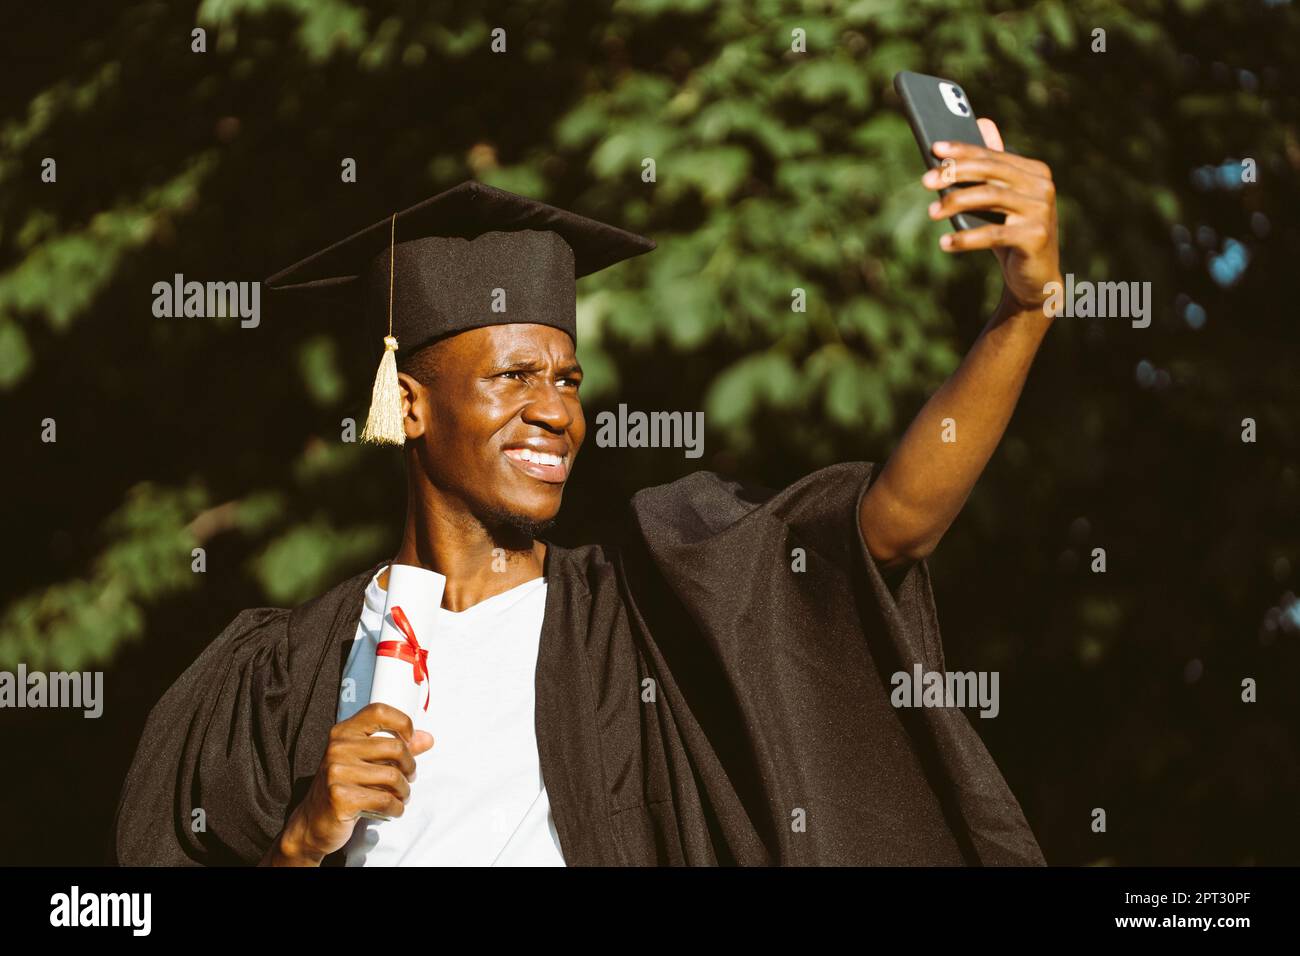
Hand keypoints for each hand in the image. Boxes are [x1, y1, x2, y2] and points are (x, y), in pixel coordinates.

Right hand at [262, 703, 433, 865]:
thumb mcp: (366, 762)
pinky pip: (384, 800)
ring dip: (404, 791)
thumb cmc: (344, 787)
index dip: (403, 722)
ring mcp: (337, 772)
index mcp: (343, 732)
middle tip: (409, 778)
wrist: (313, 823)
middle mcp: (338, 747)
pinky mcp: (340, 797)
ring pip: (393, 776)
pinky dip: (396, 808)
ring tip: (401, 796)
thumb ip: (396, 748)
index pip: (379, 711)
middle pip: (395, 747)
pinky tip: (393, 810)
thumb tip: (427, 739)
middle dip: (410, 767)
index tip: (410, 740)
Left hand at [922, 118, 1061, 313]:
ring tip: (931, 212)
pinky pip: (993, 234)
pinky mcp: (1036, 236)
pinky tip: (945, 243)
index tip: (935, 149)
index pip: (992, 156)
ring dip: (955, 203)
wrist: (1035, 277)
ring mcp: (1041, 210)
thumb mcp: (999, 201)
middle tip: (925, 181)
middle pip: (991, 172)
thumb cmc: (1010, 235)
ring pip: (990, 198)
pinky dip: (966, 238)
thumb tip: (982, 121)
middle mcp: (1042, 186)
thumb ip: (991, 167)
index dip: (963, 150)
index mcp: (1034, 172)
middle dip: (955, 173)